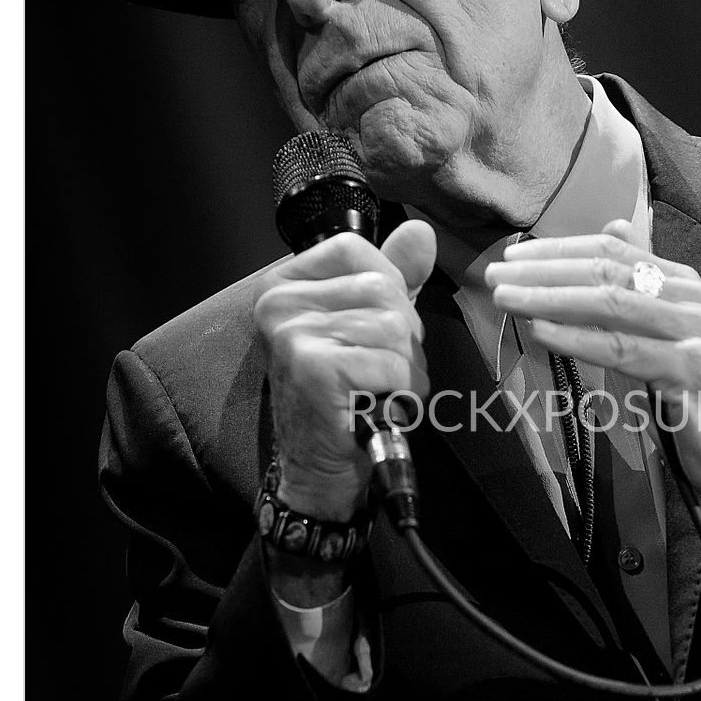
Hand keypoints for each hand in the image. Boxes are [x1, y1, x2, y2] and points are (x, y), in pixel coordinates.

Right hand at [253, 220, 435, 521]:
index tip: (376, 327)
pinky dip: (401, 391)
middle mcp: (279, 303)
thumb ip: (394, 276)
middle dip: (404, 335)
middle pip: (382, 288)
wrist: (320, 469)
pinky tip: (378, 406)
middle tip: (380, 371)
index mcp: (284, 284)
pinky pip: (392, 363)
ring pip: (394, 327)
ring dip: (407, 368)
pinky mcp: (315, 367)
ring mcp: (293, 333)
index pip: (354, 248)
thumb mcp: (366, 325)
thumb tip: (421, 232)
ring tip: (380, 390)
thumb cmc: (344, 396)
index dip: (388, 284)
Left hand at [487, 220, 700, 585]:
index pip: (612, 252)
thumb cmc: (699, 396)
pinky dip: (577, 339)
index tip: (513, 257)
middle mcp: (692, 299)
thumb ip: (643, 282)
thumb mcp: (669, 329)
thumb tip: (615, 229)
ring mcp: (693, 333)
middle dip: (545, 271)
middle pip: (606, 271)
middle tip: (496, 274)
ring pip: (610, 303)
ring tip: (507, 298)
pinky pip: (622, 350)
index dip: (559, 251)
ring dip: (550, 299)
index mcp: (683, 283)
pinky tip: (542, 334)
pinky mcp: (688, 372)